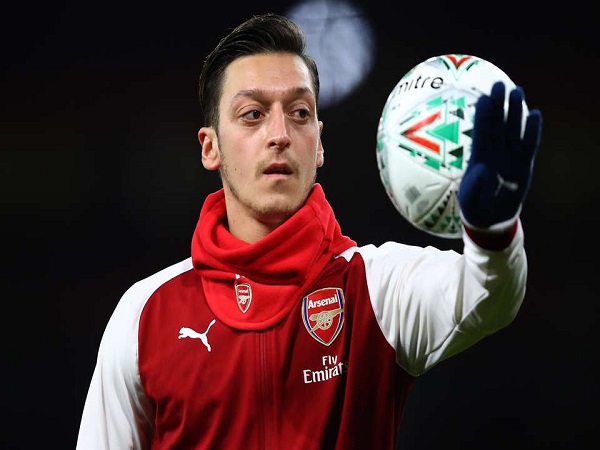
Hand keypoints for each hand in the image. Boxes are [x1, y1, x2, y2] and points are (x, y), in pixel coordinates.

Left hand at [458, 81, 542, 227]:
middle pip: (497, 124)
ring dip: (515, 111)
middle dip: (498, 105)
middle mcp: (494, 151)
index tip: (483, 98)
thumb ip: (474, 185)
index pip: (480, 132)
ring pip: (513, 128)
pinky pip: (529, 144)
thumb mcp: (469, 199)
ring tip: (517, 91)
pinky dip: (532, 130)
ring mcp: (510, 155)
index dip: (482, 116)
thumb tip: (482, 169)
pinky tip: (536, 114)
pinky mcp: (524, 163)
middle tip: (499, 84)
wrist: (490, 217)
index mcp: (478, 156)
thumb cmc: (474, 205)